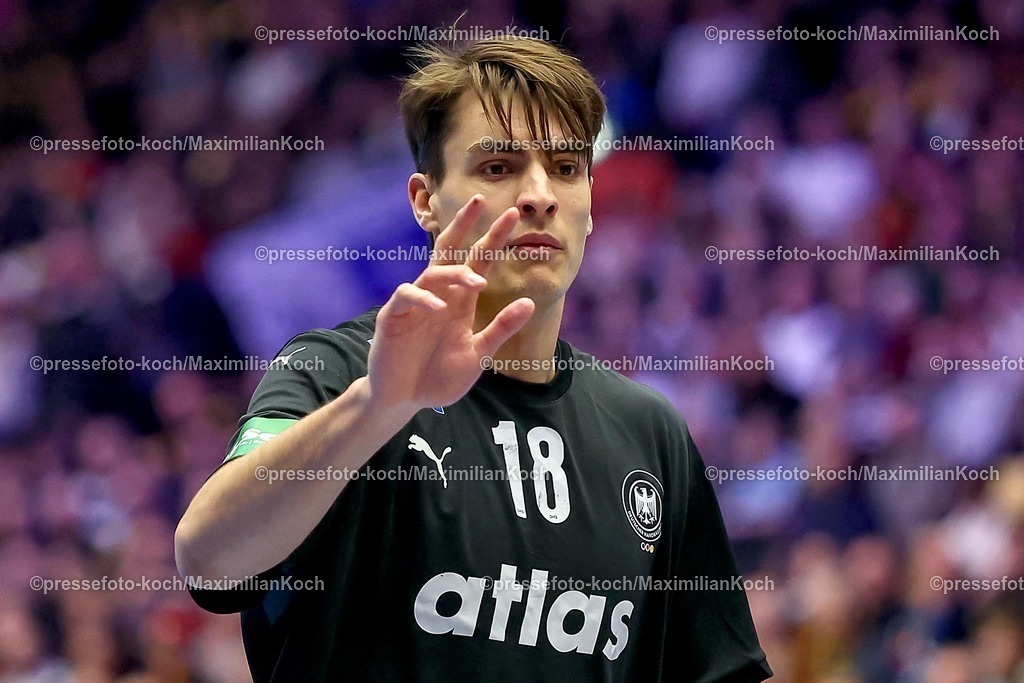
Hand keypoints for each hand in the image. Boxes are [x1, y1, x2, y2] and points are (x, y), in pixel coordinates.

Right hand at [366, 195, 534, 411]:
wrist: (404, 400)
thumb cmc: (438, 377)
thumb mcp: (478, 354)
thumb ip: (500, 329)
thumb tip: (529, 302)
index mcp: (460, 301)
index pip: (478, 261)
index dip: (493, 238)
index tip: (512, 216)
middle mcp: (438, 295)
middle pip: (451, 250)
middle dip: (465, 224)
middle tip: (482, 200)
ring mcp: (414, 304)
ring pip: (432, 273)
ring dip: (455, 274)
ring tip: (478, 282)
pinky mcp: (393, 317)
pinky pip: (407, 296)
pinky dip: (423, 299)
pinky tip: (439, 308)